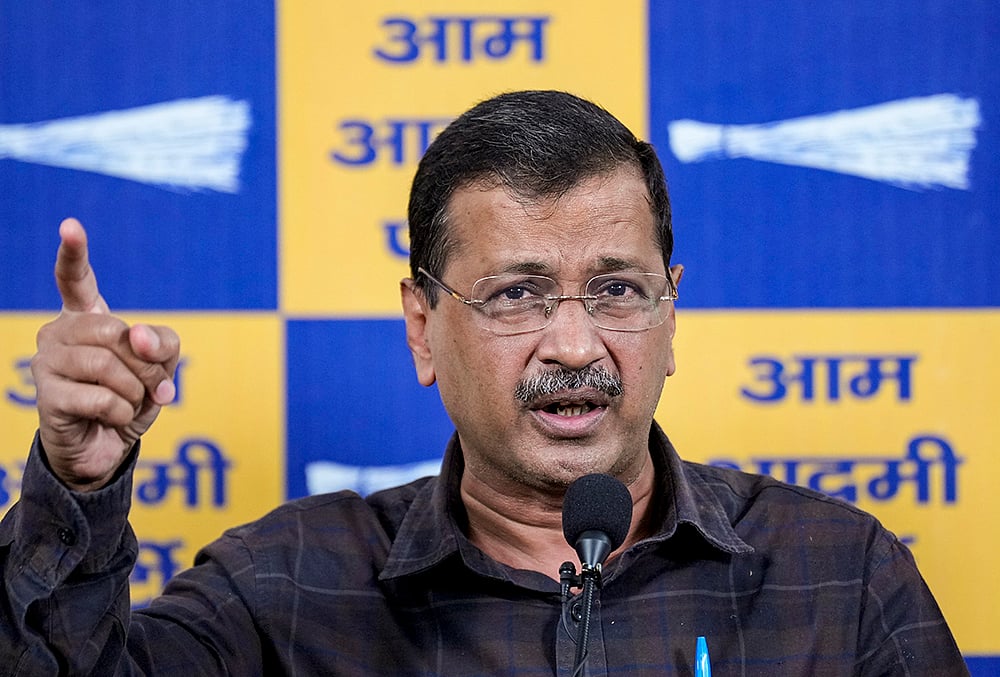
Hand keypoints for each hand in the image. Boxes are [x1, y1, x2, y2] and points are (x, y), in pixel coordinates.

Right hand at [31, 218, 180, 490]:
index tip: (69, 225)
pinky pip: (101, 397)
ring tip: (133, 402)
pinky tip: (115, 418)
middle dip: (148, 364)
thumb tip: (138, 336)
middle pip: (117, 332)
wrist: (107, 447)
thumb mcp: (160, 367)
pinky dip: (123, 411)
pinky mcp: (46, 395)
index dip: (73, 252)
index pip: (75, 278)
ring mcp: (47, 362)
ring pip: (107, 364)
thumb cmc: (130, 398)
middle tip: (154, 386)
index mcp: (86, 317)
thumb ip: (162, 343)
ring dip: (135, 389)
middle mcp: (59, 332)